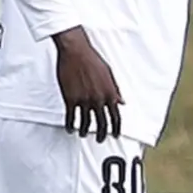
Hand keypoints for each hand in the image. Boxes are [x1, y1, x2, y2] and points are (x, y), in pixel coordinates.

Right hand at [53, 26, 123, 140]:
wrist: (76, 52)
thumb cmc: (93, 60)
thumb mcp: (110, 74)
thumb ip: (115, 90)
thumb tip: (122, 102)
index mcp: (110, 93)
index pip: (116, 116)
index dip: (116, 128)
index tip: (116, 135)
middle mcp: (99, 99)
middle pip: (102, 123)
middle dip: (102, 133)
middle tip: (100, 140)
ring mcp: (84, 100)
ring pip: (85, 122)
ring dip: (84, 131)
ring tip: (82, 134)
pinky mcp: (70, 99)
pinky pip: (71, 117)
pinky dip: (71, 125)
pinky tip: (70, 129)